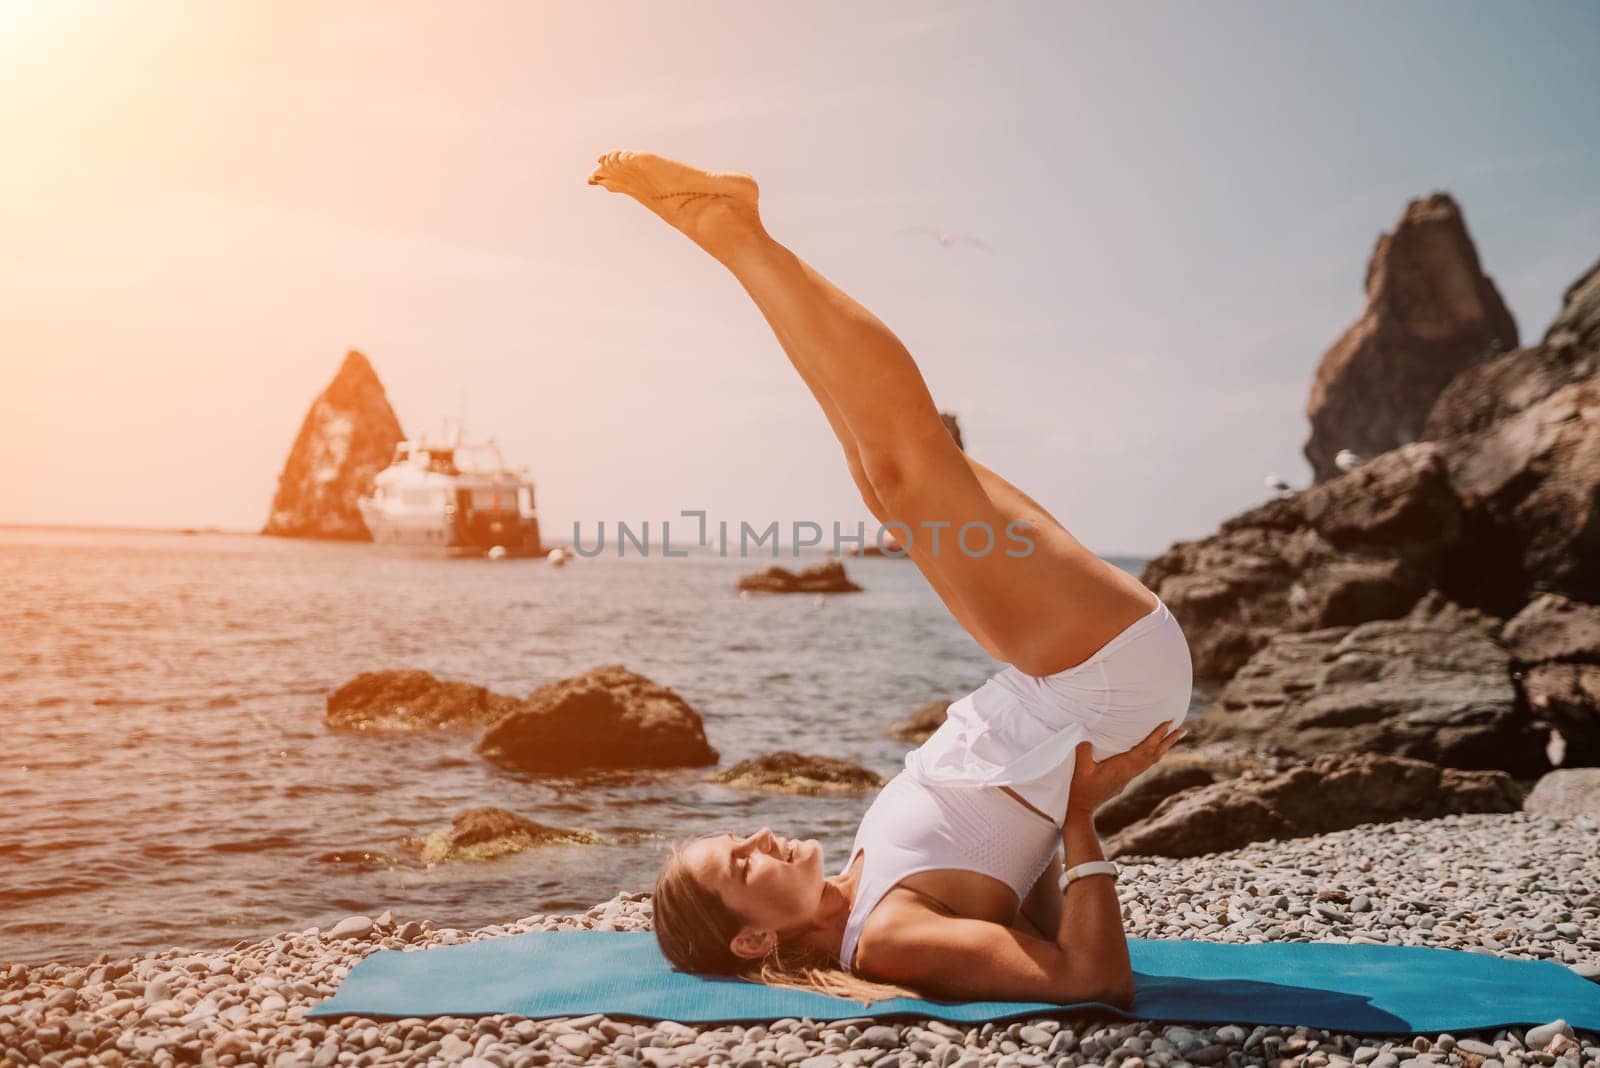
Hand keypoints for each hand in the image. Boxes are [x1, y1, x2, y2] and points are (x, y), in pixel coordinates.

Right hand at [1066, 720, 1185, 815]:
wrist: (1082, 808)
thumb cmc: (1081, 787)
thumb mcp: (1081, 767)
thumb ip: (1084, 750)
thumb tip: (1086, 737)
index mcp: (1123, 766)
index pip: (1145, 748)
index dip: (1158, 735)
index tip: (1169, 723)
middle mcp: (1130, 771)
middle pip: (1155, 754)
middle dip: (1169, 741)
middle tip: (1182, 729)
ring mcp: (1128, 777)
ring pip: (1152, 760)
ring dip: (1163, 748)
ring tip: (1173, 737)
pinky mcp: (1125, 779)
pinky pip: (1145, 765)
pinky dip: (1154, 755)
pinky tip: (1154, 752)